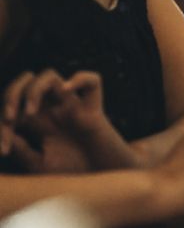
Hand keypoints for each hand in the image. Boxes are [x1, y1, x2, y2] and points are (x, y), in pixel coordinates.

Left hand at [1, 70, 116, 172]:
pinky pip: (93, 81)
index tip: (4, 150)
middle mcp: (52, 109)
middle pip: (27, 81)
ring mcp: (73, 106)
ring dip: (35, 89)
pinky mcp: (93, 109)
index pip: (13, 106)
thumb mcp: (40, 167)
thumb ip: (24, 151)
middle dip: (13, 93)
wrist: (101, 179)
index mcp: (37, 121)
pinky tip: (67, 91)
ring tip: (31, 112)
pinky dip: (80, 79)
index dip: (3, 124)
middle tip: (10, 117)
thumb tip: (11, 134)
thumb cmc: (73, 174)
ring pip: (50, 76)